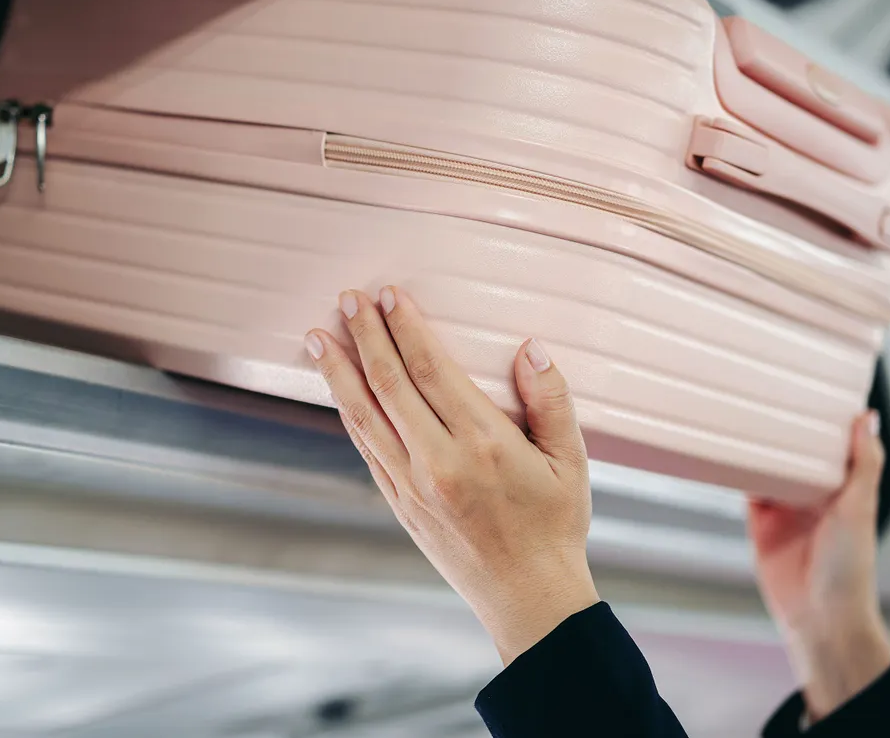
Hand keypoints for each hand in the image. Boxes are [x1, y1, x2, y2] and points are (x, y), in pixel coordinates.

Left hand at [305, 286, 597, 663]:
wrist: (528, 596)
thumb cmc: (554, 524)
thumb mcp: (572, 461)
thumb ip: (552, 401)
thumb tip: (531, 349)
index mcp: (484, 443)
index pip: (431, 369)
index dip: (405, 327)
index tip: (387, 294)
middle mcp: (440, 461)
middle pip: (389, 383)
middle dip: (364, 335)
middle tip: (347, 298)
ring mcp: (414, 485)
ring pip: (364, 416)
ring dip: (338, 372)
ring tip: (317, 336)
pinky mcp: (400, 504)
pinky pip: (366, 449)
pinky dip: (348, 414)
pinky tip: (338, 389)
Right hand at [748, 412, 889, 721]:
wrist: (819, 617)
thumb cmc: (850, 569)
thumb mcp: (859, 508)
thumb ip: (863, 464)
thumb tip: (868, 418)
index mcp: (844, 488)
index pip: (831, 445)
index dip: (822, 421)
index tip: (809, 391)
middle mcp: (814, 495)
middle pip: (794, 453)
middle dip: (782, 429)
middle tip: (764, 392)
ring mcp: (784, 507)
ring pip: (767, 466)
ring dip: (756, 448)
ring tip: (740, 414)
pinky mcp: (759, 522)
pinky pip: (744, 489)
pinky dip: (735, 472)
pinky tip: (725, 451)